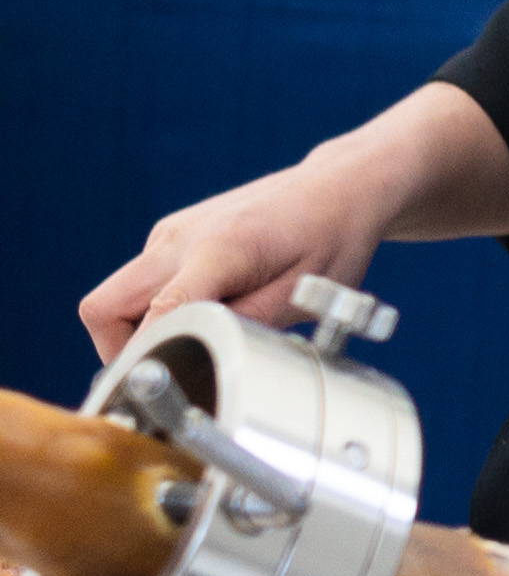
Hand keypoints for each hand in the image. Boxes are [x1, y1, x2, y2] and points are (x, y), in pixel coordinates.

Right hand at [78, 85, 508, 359]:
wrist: (336, 186)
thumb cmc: (332, 239)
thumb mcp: (304, 298)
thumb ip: (248, 328)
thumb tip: (203, 358)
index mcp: (220, 250)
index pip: (158, 311)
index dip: (148, 356)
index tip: (157, 388)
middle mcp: (182, 237)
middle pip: (104, 307)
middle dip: (121, 350)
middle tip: (164, 372)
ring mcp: (171, 232)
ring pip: (115, 295)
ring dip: (138, 328)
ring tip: (191, 342)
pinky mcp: (171, 233)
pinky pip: (141, 281)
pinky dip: (153, 306)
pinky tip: (203, 314)